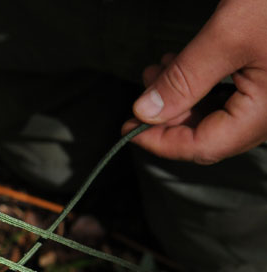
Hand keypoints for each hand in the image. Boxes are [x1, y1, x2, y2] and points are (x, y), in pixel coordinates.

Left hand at [124, 0, 266, 163]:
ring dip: (181, 97)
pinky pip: (232, 96)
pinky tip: (182, 64)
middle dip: (168, 115)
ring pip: (217, 115)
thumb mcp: (227, 36)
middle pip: (209, 134)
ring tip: (159, 70)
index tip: (128, 129)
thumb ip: (184, 78)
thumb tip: (145, 111)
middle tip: (143, 90)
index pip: (204, 147)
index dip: (160, 142)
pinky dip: (200, 85)